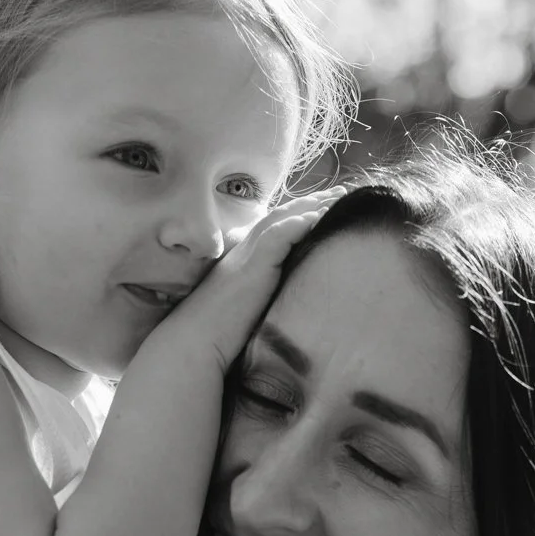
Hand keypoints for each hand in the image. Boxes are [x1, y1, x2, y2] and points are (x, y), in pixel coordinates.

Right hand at [161, 187, 343, 374]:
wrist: (194, 344)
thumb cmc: (217, 335)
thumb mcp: (245, 309)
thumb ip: (262, 297)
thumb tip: (287, 301)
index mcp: (243, 260)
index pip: (275, 228)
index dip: (299, 214)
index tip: (324, 206)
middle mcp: (243, 252)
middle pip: (281, 217)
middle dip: (311, 202)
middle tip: (340, 191)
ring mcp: (246, 257)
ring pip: (280, 220)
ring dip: (309, 206)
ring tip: (336, 196)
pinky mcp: (250, 267)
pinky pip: (276, 237)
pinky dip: (296, 224)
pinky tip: (316, 216)